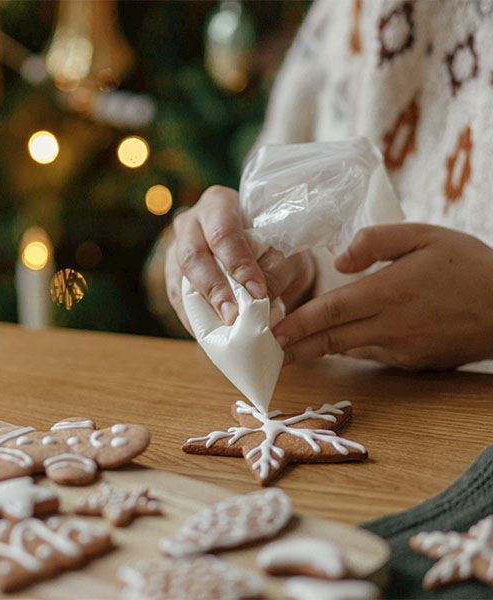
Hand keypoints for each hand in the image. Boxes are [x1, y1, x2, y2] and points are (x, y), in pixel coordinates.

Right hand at [165, 185, 314, 333]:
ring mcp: (176, 248)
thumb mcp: (285, 252)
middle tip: (232, 317)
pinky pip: (176, 299)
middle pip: (192, 256)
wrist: (263, 252)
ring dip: (199, 309)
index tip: (258, 292)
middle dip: (213, 290)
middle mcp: (191, 222)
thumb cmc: (275, 245)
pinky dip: (193, 319)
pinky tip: (210, 335)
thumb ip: (275, 270)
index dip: (238, 264)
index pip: (224, 234)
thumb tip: (258, 299)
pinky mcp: (173, 274)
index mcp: (219, 204)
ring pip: (178, 279)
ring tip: (221, 333)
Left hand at [273, 224, 492, 369]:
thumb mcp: (425, 236)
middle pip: (330, 339)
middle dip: (293, 347)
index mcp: (390, 292)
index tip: (269, 331)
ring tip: (285, 348)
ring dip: (315, 350)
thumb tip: (338, 260)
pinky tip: (331, 342)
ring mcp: (401, 349)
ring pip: (346, 349)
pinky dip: (347, 348)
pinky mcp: (411, 362)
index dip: (296, 324)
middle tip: (263, 350)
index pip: (331, 311)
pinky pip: (370, 354)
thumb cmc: (468, 266)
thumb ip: (376, 241)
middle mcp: (391, 326)